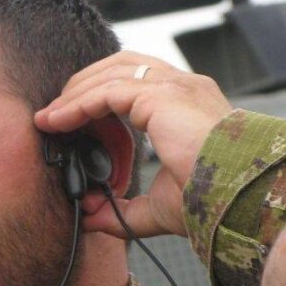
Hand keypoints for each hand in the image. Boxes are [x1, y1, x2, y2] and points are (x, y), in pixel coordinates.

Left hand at [34, 51, 232, 237]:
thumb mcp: (157, 209)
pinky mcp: (161, 96)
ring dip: (74, 93)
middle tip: (53, 114)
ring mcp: (173, 86)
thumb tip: (92, 219)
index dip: (97, 94)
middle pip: (119, 66)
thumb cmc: (211, 201)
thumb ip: (123, 211)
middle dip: (81, 86)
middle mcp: (182, 86)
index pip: (134, 81)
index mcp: (185, 104)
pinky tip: (58, 120)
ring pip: (109, 73)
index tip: (67, 119)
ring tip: (50, 117)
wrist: (235, 200)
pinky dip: (79, 103)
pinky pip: (107, 91)